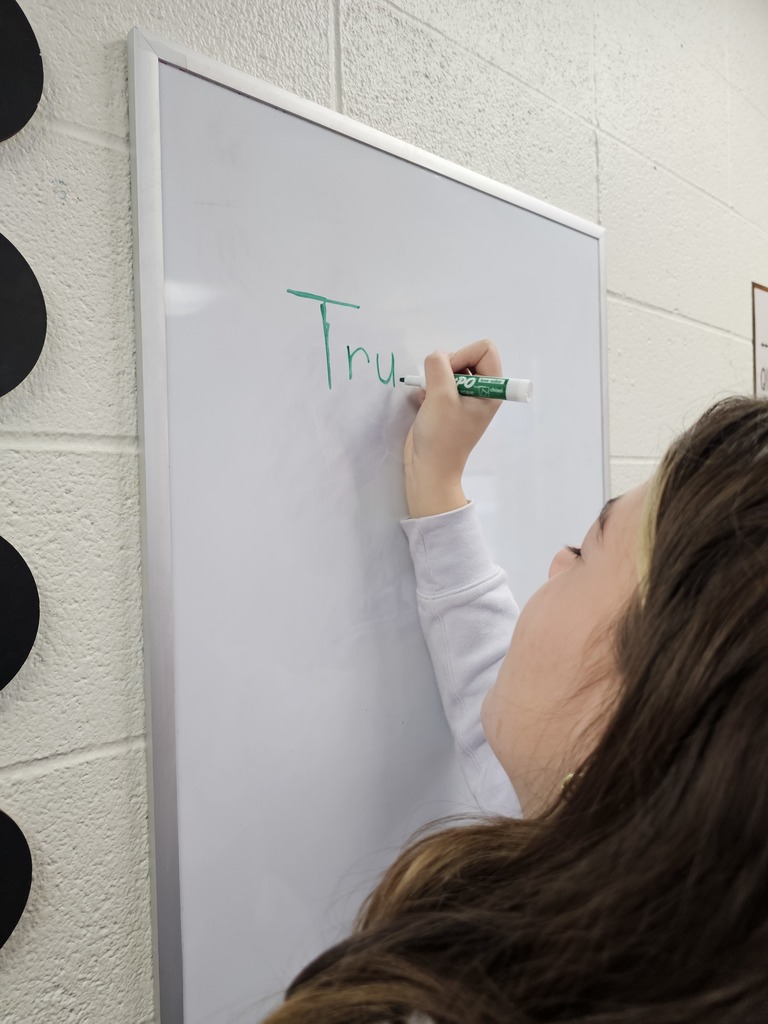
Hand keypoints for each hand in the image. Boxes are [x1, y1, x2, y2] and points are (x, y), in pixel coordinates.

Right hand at [403, 339, 502, 517]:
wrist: (429, 468)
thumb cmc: (441, 435)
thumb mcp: (440, 396)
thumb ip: (439, 367)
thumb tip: (436, 356)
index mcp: (491, 389)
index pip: (485, 348)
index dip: (463, 355)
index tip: (449, 376)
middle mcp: (481, 391)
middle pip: (467, 355)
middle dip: (448, 366)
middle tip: (438, 388)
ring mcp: (465, 397)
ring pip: (450, 367)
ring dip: (436, 378)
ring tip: (430, 398)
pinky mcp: (449, 403)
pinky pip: (440, 381)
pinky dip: (430, 387)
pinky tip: (424, 402)